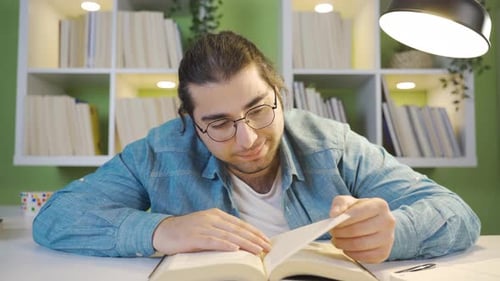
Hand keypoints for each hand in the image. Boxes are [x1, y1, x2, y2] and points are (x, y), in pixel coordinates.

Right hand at [152, 208, 270, 255]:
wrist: (162, 231)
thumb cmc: (185, 231)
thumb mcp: (206, 227)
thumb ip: (221, 231)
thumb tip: (240, 241)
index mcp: (216, 214)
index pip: (240, 224)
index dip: (254, 232)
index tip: (266, 240)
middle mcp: (211, 218)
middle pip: (238, 229)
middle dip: (255, 238)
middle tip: (267, 247)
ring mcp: (203, 227)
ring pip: (229, 236)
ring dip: (245, 244)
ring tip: (257, 250)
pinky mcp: (194, 236)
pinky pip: (212, 241)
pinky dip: (225, 245)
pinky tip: (235, 250)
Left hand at [329, 195, 394, 263]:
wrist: (374, 222)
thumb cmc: (359, 211)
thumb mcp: (348, 202)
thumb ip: (339, 204)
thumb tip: (334, 215)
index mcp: (380, 205)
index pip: (358, 213)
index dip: (342, 220)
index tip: (333, 222)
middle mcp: (388, 221)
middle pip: (357, 230)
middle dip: (340, 232)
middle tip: (333, 232)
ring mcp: (388, 238)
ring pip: (359, 245)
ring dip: (343, 243)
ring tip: (337, 240)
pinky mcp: (384, 253)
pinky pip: (364, 257)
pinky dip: (351, 254)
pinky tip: (346, 248)